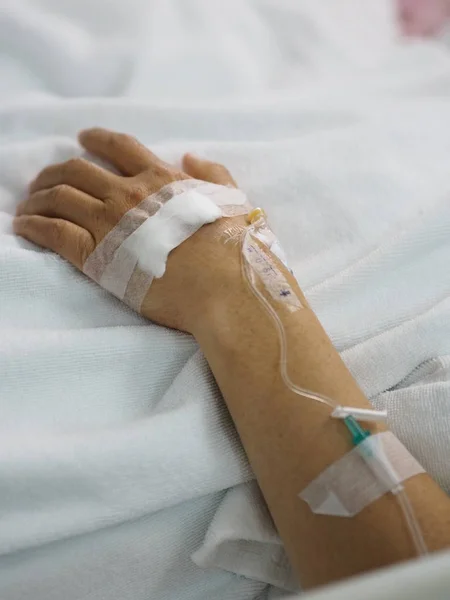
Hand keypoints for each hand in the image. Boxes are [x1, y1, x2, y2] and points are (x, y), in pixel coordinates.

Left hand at [15, 128, 244, 332]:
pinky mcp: (95, 255)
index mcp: (160, 179)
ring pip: (58, 196)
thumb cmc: (232, 248)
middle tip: (45, 179)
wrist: (222, 286)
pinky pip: (52, 231)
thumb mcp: (232, 200)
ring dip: (38, 197)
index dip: (97, 139)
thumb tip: (190, 157)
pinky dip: (32, 225)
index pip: (119, 147)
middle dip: (55, 171)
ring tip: (29, 203)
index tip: (83, 139)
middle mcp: (129, 193)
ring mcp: (110, 222)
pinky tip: (23, 226)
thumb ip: (213, 174)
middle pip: (77, 170)